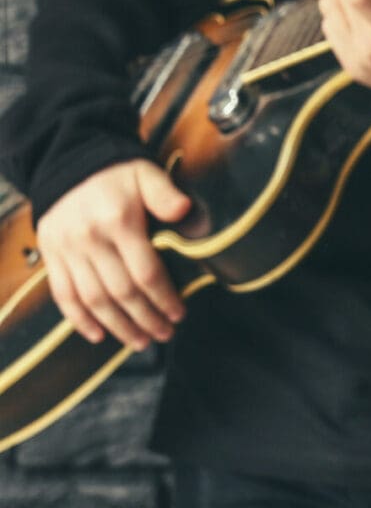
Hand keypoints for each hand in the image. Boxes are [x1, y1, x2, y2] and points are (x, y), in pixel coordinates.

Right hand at [36, 156, 193, 348]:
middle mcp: (90, 240)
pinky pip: (63, 295)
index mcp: (119, 222)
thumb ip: (165, 193)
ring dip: (117, 326)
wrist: (68, 166)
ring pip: (93, 299)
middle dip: (145, 319)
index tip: (179, 314)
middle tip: (164, 334)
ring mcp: (67, 250)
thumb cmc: (116, 174)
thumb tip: (184, 210)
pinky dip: (79, 319)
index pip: (146, 271)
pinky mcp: (51, 256)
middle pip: (121, 292)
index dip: (163, 298)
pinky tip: (98, 335)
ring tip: (139, 341)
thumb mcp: (145, 174)